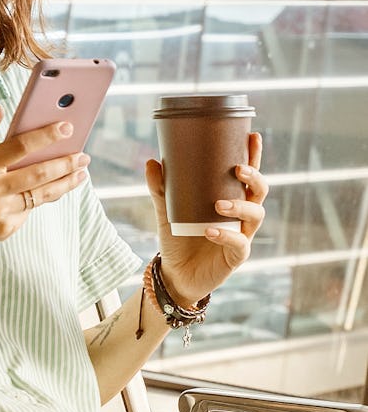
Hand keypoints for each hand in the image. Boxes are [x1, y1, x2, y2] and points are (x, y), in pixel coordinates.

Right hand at [0, 106, 88, 249]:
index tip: (67, 127)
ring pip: (42, 194)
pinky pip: (31, 209)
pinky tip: (55, 186)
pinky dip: (43, 196)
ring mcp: (1, 212)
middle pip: (38, 173)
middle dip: (66, 162)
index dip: (45, 136)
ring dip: (66, 182)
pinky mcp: (7, 228)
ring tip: (81, 172)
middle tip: (83, 154)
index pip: (19, 147)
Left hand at [144, 132, 267, 305]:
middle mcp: (241, 216)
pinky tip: (210, 231)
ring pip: (255, 215)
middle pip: (260, 192)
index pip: (247, 175)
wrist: (175, 274)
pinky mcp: (236, 256)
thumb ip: (161, 188)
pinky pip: (239, 244)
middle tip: (237, 169)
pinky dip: (225, 236)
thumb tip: (152, 161)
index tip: (253, 136)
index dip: (254, 156)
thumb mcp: (167, 210)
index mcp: (230, 198)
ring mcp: (242, 235)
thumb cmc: (178, 239)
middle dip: (254, 177)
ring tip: (218, 204)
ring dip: (240, 206)